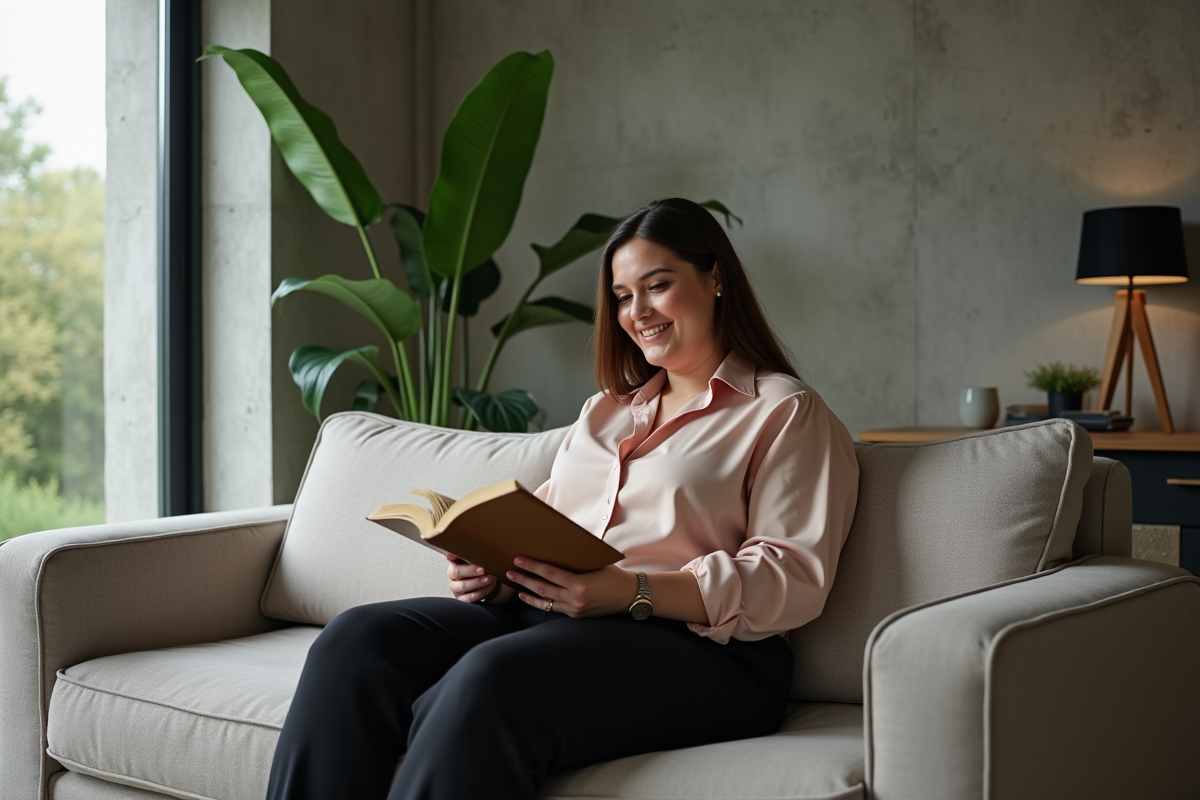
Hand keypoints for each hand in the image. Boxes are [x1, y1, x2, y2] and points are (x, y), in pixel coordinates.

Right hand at [445, 554, 509, 603]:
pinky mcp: (462, 599)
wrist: (486, 583)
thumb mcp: (477, 559)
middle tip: (483, 569)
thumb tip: (480, 542)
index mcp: (454, 562)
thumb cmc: (480, 568)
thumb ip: (475, 552)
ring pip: (463, 586)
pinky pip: (470, 597)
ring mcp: (456, 588)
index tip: (464, 555)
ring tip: (489, 578)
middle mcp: (452, 576)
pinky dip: (480, 592)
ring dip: (477, 582)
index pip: (451, 557)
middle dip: (470, 570)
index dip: (454, 555)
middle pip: (457, 572)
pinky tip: (488, 587)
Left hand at [506, 557, 637, 617]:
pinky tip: (528, 596)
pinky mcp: (575, 615)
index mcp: (580, 584)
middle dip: (524, 579)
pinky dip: (539, 602)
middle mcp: (575, 599)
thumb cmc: (614, 575)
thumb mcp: (596, 564)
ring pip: (545, 601)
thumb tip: (556, 548)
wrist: (629, 596)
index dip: (532, 566)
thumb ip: (576, 561)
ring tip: (515, 585)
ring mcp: (574, 609)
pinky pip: (553, 608)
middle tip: (510, 572)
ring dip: (528, 592)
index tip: (519, 559)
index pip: (550, 573)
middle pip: (543, 588)